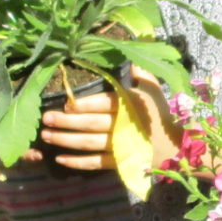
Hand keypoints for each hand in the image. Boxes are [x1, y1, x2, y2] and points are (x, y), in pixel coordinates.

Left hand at [41, 68, 179, 172]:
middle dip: (66, 122)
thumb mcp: (153, 90)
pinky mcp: (119, 162)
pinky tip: (61, 158)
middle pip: (91, 123)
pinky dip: (78, 162)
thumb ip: (140, 73)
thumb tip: (130, 56)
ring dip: (66, 140)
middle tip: (46, 118)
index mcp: (131, 105)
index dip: (84, 104)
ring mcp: (120, 146)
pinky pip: (96, 163)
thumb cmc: (160, 115)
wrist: (175, 148)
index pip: (104, 103)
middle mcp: (124, 125)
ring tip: (47, 136)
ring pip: (89, 143)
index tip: (66, 103)